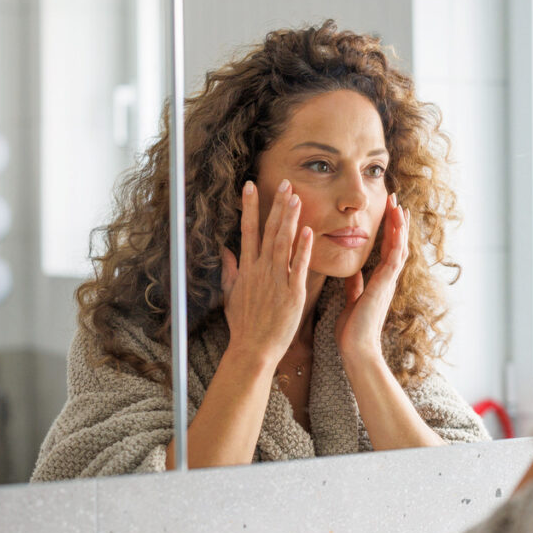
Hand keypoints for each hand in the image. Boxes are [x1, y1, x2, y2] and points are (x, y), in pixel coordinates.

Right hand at [220, 179, 313, 362]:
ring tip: (296, 197)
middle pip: (268, 231)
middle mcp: (260, 270)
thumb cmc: (244, 325)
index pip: (247, 230)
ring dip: (289, 219)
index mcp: (246, 269)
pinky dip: (302, 249)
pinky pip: (298, 266)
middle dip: (277, 205)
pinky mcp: (292, 293)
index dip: (249, 207)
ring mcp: (276, 280)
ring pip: (283, 243)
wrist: (253, 348)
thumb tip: (225, 251)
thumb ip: (230, 271)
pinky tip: (307, 231)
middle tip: (286, 183)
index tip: (250, 186)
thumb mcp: (230, 295)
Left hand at [335, 193, 408, 361]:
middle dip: (396, 221)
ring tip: (399, 205)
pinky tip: (398, 226)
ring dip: (399, 226)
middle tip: (396, 199)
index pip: (386, 249)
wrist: (356, 348)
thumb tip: (353, 274)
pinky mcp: (385, 285)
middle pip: (396, 243)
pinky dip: (397, 241)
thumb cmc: (353, 330)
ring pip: (399, 247)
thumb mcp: (351, 301)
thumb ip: (354, 286)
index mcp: (379, 280)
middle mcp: (387, 278)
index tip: (388, 210)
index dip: (388, 229)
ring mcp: (388, 281)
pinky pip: (395, 259)